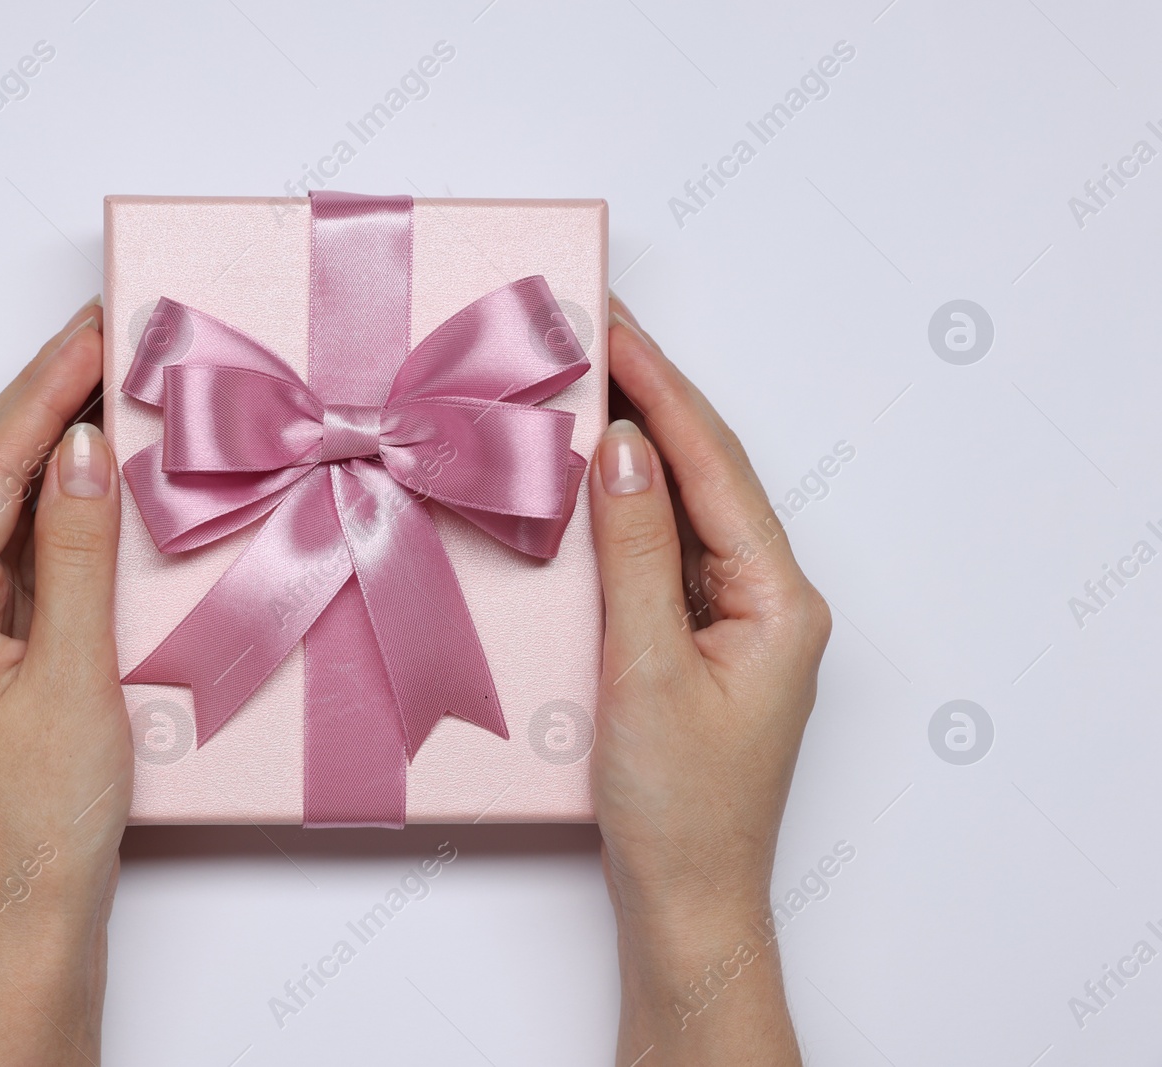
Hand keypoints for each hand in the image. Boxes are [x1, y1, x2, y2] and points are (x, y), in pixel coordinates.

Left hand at [0, 297, 130, 1065]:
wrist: (32, 916)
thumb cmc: (43, 818)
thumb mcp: (73, 677)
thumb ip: (75, 557)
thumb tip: (81, 452)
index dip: (41, 392)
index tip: (95, 332)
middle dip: (44, 402)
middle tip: (109, 338)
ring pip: (8, 514)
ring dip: (57, 450)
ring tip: (113, 387)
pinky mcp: (1, 655)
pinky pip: (32, 558)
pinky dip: (69, 512)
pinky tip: (106, 485)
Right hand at [590, 294, 830, 1063]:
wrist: (684, 904)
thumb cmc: (678, 809)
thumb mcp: (646, 670)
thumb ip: (636, 554)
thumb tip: (626, 449)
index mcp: (778, 599)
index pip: (715, 465)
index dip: (662, 389)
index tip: (610, 327)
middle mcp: (766, 598)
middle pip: (706, 474)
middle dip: (651, 400)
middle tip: (590, 333)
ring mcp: (731, 620)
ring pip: (681, 509)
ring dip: (635, 449)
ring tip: (582, 385)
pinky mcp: (694, 642)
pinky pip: (659, 553)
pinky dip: (622, 510)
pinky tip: (585, 482)